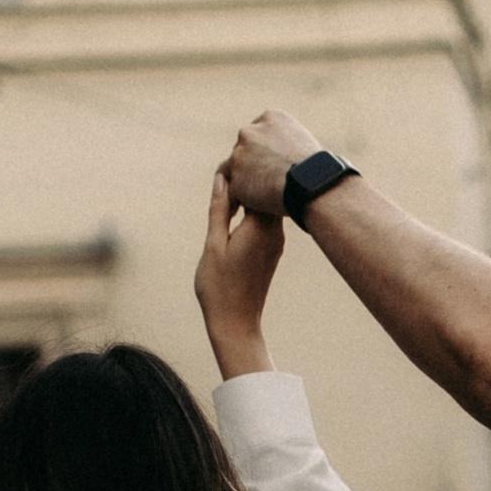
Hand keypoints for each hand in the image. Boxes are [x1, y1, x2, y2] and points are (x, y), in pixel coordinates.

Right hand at [196, 162, 281, 376]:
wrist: (237, 323)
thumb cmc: (220, 287)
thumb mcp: (213, 244)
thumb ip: (220, 209)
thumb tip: (222, 179)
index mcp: (260, 228)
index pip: (258, 185)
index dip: (242, 172)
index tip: (224, 167)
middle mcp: (275, 233)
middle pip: (269, 193)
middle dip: (250, 179)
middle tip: (227, 171)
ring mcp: (277, 242)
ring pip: (269, 206)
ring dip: (252, 195)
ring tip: (229, 189)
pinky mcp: (273, 251)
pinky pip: (267, 221)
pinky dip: (253, 210)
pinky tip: (237, 210)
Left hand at [226, 107, 324, 222]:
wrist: (312, 183)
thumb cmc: (318, 167)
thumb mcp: (304, 142)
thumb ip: (286, 143)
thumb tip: (284, 156)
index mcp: (270, 118)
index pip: (259, 133)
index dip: (265, 151)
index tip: (271, 164)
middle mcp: (249, 132)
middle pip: (243, 149)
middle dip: (251, 164)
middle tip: (265, 182)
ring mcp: (239, 155)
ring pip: (235, 170)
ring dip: (245, 181)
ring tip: (259, 197)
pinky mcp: (236, 180)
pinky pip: (236, 191)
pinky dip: (244, 199)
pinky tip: (256, 207)